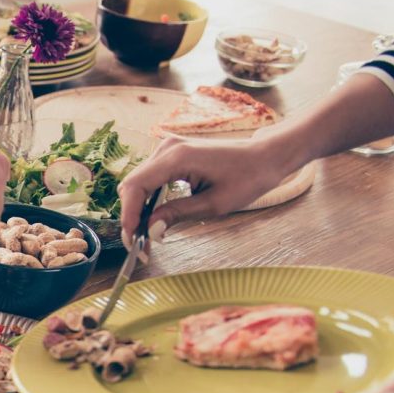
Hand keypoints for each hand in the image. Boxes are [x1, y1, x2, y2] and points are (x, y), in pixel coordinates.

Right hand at [118, 130, 298, 240]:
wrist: (264, 157)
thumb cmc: (248, 178)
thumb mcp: (214, 204)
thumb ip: (177, 214)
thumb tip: (150, 230)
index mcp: (177, 157)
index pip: (137, 187)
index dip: (129, 215)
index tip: (132, 240)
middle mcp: (167, 148)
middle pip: (132, 185)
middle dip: (132, 216)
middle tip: (140, 244)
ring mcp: (168, 149)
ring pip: (138, 183)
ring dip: (138, 209)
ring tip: (147, 235)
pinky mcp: (171, 154)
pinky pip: (149, 179)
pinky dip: (147, 200)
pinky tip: (155, 218)